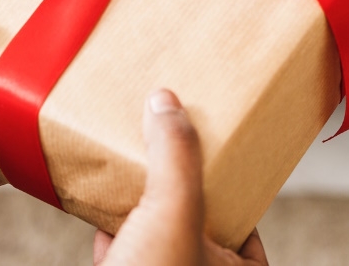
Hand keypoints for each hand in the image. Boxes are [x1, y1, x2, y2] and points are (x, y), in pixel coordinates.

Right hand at [92, 90, 267, 265]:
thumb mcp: (172, 212)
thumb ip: (175, 157)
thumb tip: (167, 104)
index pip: (246, 216)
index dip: (232, 178)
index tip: (214, 145)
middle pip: (195, 214)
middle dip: (179, 180)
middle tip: (173, 144)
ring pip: (156, 229)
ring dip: (141, 197)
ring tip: (139, 158)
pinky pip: (121, 244)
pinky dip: (110, 221)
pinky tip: (102, 197)